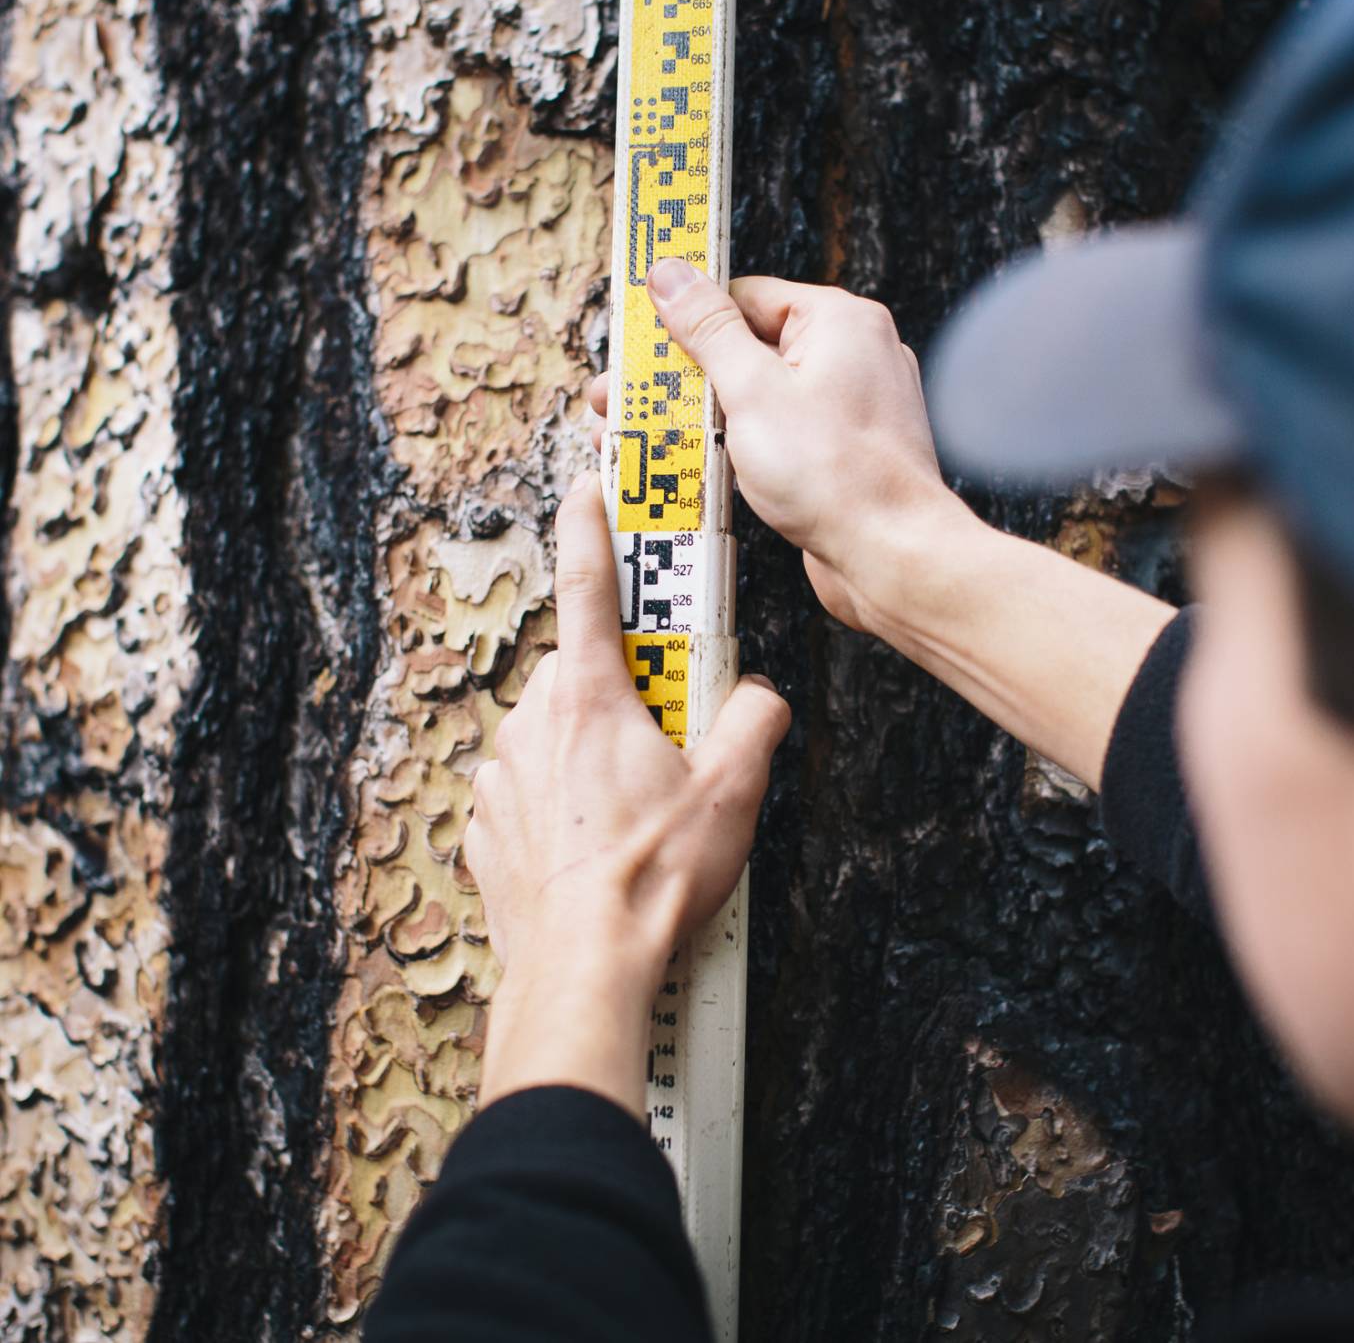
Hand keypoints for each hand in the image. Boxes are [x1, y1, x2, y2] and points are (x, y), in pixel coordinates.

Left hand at [465, 471, 789, 1114]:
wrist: (580, 972)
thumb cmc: (649, 883)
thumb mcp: (731, 794)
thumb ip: (755, 721)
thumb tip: (760, 696)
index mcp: (591, 700)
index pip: (586, 585)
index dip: (590, 525)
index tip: (589, 488)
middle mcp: (535, 724)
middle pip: (587, 674)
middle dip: (629, 693)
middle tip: (671, 742)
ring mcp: (502, 775)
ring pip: (556, 732)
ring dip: (594, 750)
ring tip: (636, 811)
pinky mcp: (486, 822)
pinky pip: (530, 785)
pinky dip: (561, 798)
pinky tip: (597, 841)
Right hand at [587, 261, 962, 632]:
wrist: (891, 556)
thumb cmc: (836, 476)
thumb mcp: (752, 391)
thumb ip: (708, 329)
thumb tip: (672, 274)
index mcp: (839, 321)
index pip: (744, 296)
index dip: (684, 319)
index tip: (638, 342)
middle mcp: (851, 355)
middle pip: (745, 346)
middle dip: (681, 376)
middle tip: (624, 397)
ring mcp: (848, 406)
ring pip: (758, 395)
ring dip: (702, 414)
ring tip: (645, 435)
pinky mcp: (840, 452)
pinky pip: (777, 433)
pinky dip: (737, 445)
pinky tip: (696, 465)